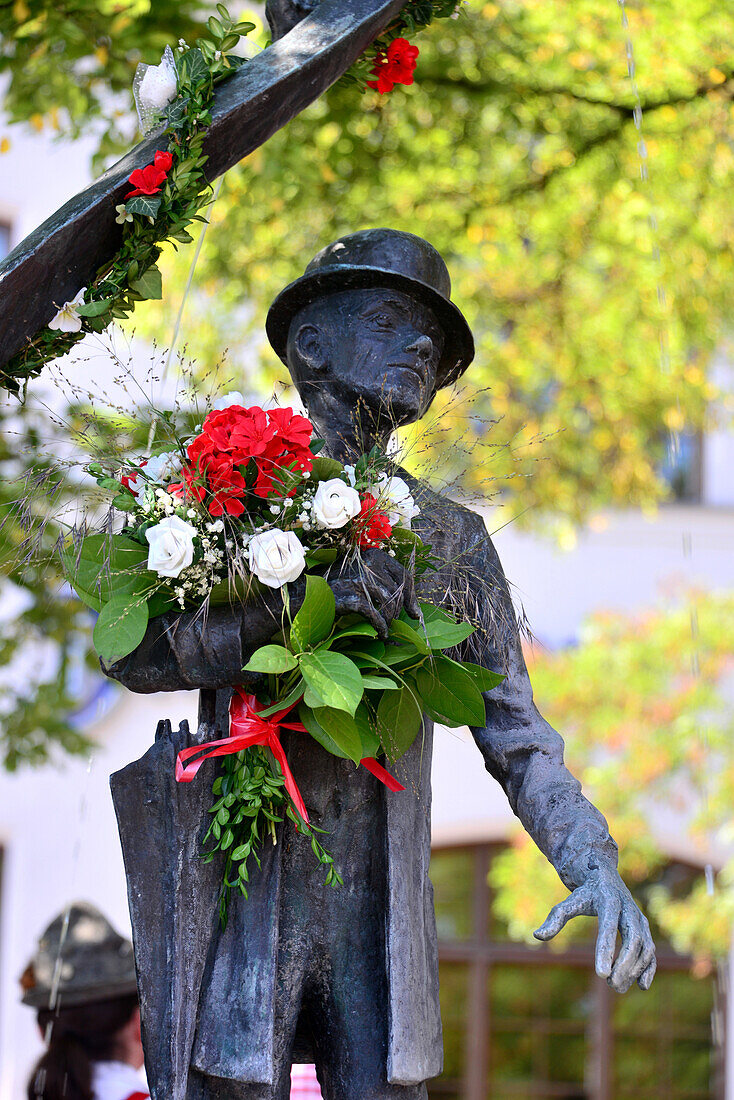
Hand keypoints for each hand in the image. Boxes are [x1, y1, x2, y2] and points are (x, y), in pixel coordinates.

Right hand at [328, 549, 419, 639]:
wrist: (307, 591)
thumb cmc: (336, 582)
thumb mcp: (359, 571)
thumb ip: (381, 577)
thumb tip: (408, 600)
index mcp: (374, 555)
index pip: (404, 574)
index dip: (412, 596)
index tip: (414, 613)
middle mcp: (370, 565)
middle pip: (398, 591)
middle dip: (398, 610)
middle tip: (394, 622)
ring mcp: (361, 580)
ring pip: (389, 603)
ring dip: (390, 619)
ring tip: (385, 626)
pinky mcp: (353, 598)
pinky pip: (376, 615)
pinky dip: (381, 627)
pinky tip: (382, 634)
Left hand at [533, 866, 655, 992]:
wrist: (605, 876)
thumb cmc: (585, 892)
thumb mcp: (570, 901)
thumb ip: (556, 918)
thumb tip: (537, 935)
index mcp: (609, 900)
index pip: (608, 927)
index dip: (606, 950)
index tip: (601, 975)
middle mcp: (628, 909)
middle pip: (632, 940)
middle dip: (623, 965)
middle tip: (610, 985)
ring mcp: (640, 919)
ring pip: (644, 947)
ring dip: (633, 970)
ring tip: (616, 986)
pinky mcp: (645, 929)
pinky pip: (651, 951)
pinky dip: (649, 968)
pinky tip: (641, 986)